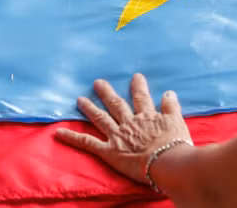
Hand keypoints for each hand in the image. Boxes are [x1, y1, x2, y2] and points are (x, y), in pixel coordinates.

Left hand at [55, 73, 192, 184]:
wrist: (166, 161)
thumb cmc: (175, 144)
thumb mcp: (177, 122)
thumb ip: (171, 106)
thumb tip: (168, 93)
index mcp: (146, 116)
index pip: (141, 98)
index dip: (138, 86)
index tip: (135, 76)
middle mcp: (129, 122)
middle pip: (116, 104)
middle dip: (107, 93)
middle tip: (97, 82)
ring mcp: (117, 135)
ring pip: (100, 118)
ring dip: (89, 108)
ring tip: (79, 100)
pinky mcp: (108, 151)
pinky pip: (87, 142)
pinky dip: (73, 137)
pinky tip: (59, 132)